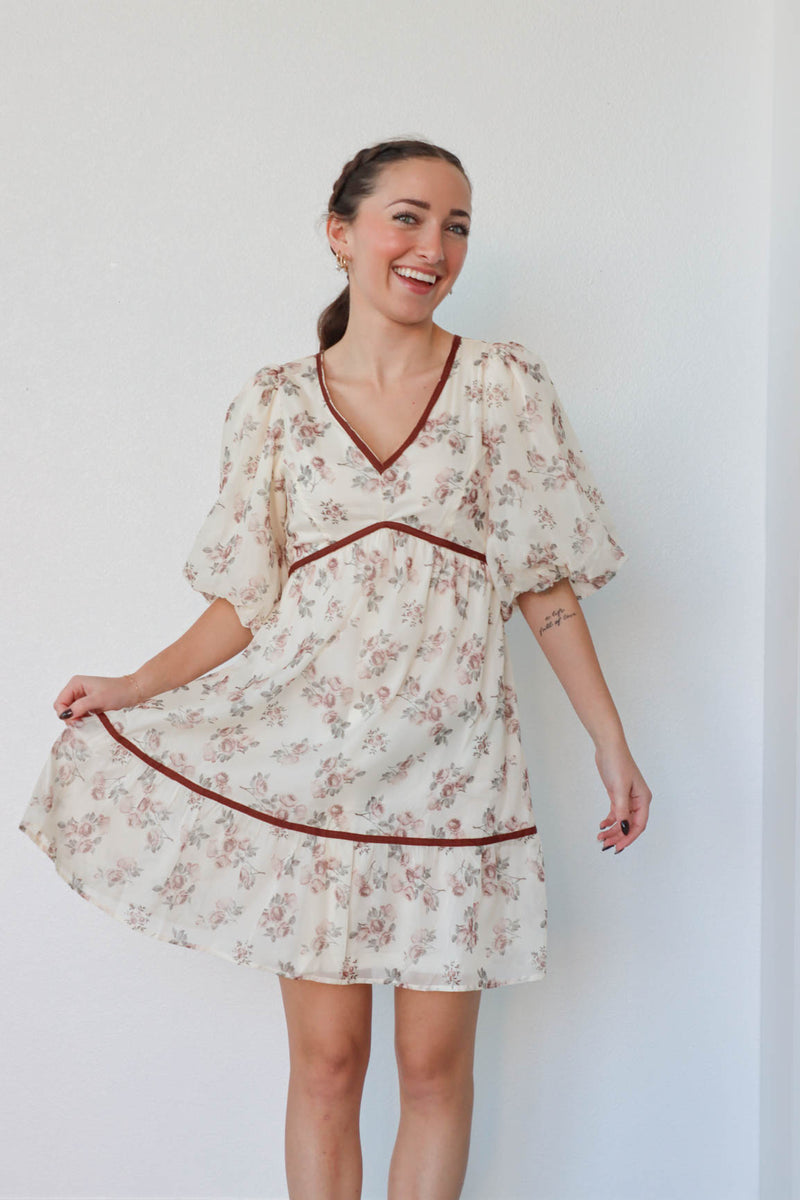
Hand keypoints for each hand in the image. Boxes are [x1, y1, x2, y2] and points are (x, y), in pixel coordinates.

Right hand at [53, 675, 138, 724]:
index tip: (76, 721)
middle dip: (70, 717)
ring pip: (71, 712)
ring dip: (76, 719)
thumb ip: (80, 707)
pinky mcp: (89, 703)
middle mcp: (76, 689)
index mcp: (75, 684)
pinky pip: (80, 713)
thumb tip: (65, 715)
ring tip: (87, 722)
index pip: (59, 702)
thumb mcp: (97, 699)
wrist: (133, 691)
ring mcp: (82, 696)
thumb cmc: (117, 692)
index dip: (64, 713)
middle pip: (63, 708)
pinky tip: (90, 720)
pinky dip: (82, 719)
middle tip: (81, 723)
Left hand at [594, 738, 651, 853]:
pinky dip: (609, 821)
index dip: (629, 838)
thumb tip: (624, 828)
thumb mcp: (619, 788)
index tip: (618, 847)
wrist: (608, 747)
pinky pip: (616, 813)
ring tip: (600, 838)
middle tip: (606, 845)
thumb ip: (621, 810)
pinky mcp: (618, 795)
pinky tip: (601, 826)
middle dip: (618, 836)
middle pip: (630, 825)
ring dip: (612, 830)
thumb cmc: (617, 763)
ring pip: (622, 820)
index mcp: (643, 799)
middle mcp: (638, 800)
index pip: (639, 825)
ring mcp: (628, 798)